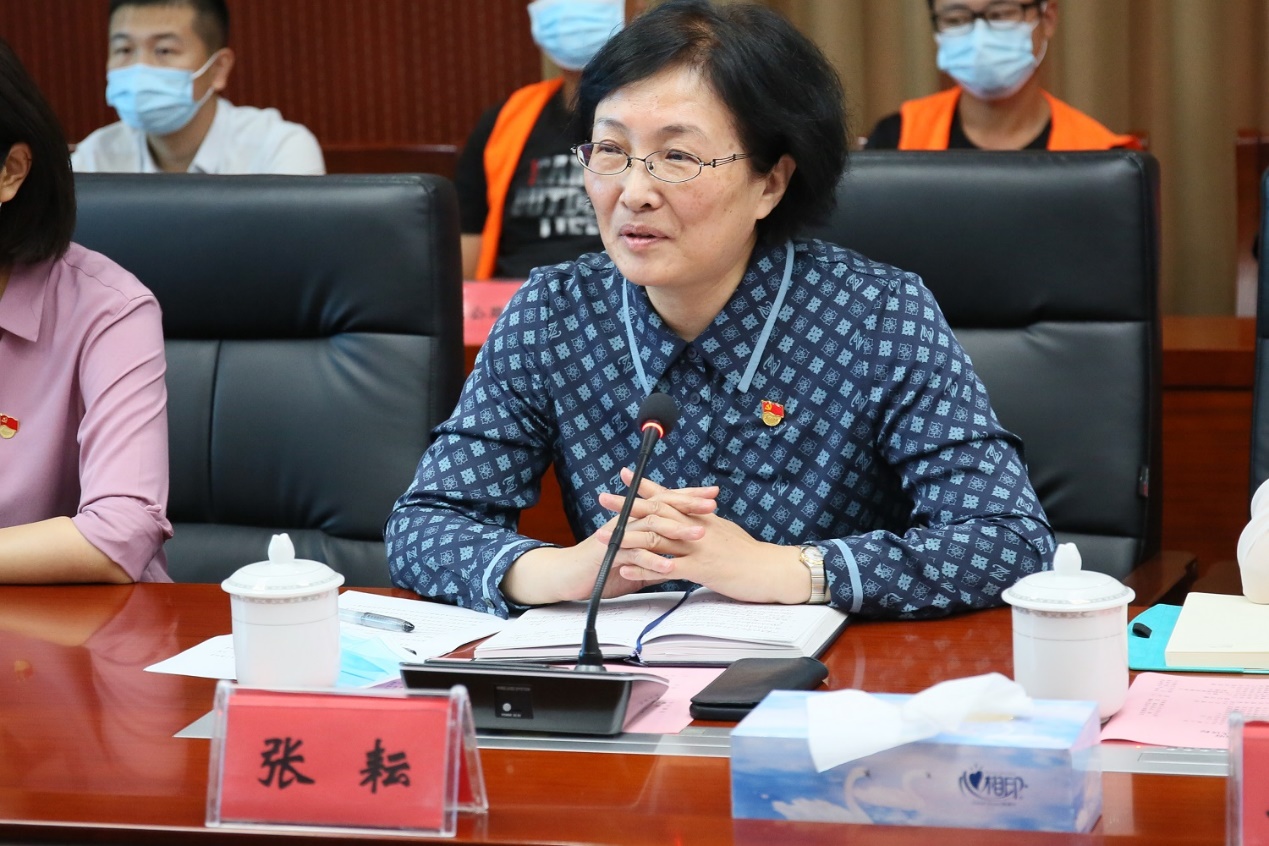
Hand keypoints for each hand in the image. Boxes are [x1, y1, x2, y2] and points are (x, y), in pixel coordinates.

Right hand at [500, 480, 716, 605]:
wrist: (569, 575)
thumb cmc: (602, 567)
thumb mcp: (636, 563)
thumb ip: (657, 560)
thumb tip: (681, 564)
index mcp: (636, 520)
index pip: (665, 502)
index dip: (689, 497)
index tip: (713, 495)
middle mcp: (628, 521)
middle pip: (661, 507)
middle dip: (688, 505)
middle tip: (712, 506)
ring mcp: (619, 536)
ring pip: (651, 527)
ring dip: (676, 530)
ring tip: (699, 533)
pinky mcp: (609, 554)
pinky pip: (634, 555)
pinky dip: (652, 561)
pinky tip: (668, 567)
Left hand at [596, 468, 810, 604]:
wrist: (772, 569)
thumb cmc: (752, 554)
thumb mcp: (727, 531)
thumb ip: (708, 522)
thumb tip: (697, 514)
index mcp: (702, 517)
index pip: (670, 496)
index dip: (646, 486)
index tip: (625, 476)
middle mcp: (697, 527)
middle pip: (657, 511)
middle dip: (627, 505)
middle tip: (603, 498)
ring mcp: (698, 547)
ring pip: (656, 538)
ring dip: (627, 536)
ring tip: (603, 536)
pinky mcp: (701, 569)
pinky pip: (667, 568)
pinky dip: (644, 568)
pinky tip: (625, 568)